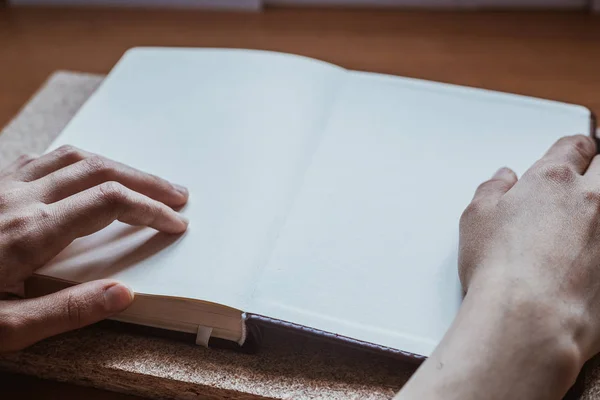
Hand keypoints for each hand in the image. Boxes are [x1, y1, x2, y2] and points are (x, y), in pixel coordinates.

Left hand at [0, 145, 187, 351]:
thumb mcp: (1, 330)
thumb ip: (65, 312)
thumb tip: (123, 293)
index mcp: (29, 233)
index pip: (109, 204)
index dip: (151, 210)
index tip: (176, 224)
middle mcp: (18, 199)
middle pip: (100, 170)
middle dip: (146, 181)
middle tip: (177, 195)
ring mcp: (2, 186)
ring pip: (74, 156)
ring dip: (118, 165)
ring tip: (144, 181)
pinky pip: (44, 158)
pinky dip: (80, 161)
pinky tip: (88, 173)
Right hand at [398, 134, 599, 399]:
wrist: (530, 318)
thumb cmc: (501, 268)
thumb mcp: (475, 217)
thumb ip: (492, 189)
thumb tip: (503, 180)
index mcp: (553, 180)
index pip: (576, 145)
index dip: (574, 149)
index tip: (572, 155)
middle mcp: (591, 199)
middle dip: (598, 169)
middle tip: (585, 182)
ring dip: (598, 208)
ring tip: (584, 221)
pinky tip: (586, 254)